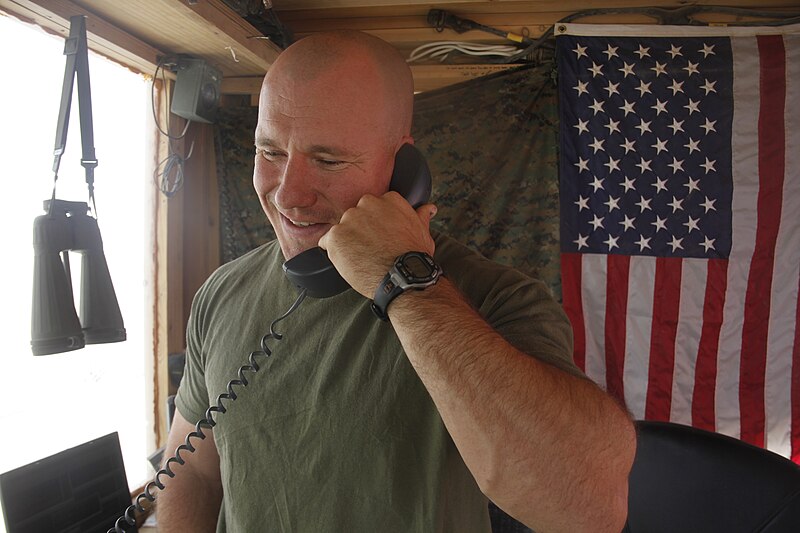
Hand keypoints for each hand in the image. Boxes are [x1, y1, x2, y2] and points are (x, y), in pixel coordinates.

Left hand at [318, 191, 436, 297]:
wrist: (402, 276)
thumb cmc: (414, 256)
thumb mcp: (423, 232)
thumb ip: (420, 216)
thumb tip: (428, 208)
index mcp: (389, 199)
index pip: (374, 207)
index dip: (376, 224)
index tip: (380, 237)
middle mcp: (367, 204)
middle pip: (357, 215)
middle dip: (360, 230)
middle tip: (371, 249)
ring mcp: (349, 219)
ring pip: (342, 228)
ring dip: (347, 241)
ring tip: (361, 258)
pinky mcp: (335, 236)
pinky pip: (327, 241)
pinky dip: (334, 251)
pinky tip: (348, 261)